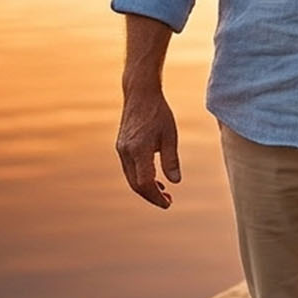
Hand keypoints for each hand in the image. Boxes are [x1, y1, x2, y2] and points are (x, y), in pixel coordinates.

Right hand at [115, 85, 180, 209]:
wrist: (140, 93)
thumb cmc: (158, 113)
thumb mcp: (170, 135)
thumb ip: (171, 160)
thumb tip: (175, 182)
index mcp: (139, 150)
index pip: (145, 183)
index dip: (156, 197)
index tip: (168, 203)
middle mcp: (126, 152)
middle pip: (136, 185)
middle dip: (151, 196)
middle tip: (167, 202)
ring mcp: (121, 149)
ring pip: (131, 178)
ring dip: (146, 188)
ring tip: (163, 192)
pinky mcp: (121, 146)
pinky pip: (129, 169)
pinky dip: (140, 177)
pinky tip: (154, 178)